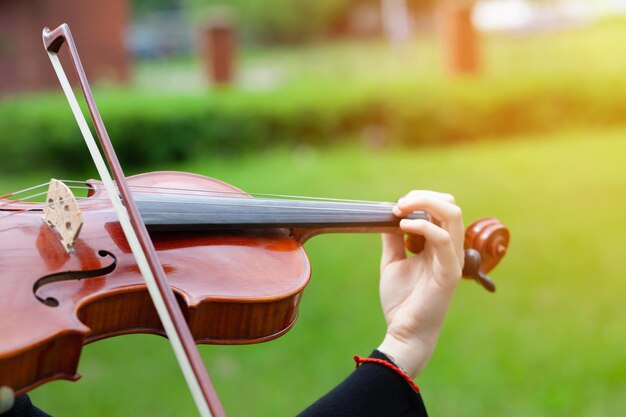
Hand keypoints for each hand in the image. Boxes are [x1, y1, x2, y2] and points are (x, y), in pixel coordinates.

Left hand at [378, 191, 464, 378]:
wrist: (403, 331)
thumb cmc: (401, 300)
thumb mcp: (392, 261)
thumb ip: (392, 238)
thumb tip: (386, 215)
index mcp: (439, 246)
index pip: (441, 208)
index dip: (420, 199)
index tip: (395, 206)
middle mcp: (450, 249)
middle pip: (450, 205)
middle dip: (424, 196)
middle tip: (399, 205)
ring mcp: (452, 259)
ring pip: (453, 214)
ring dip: (425, 204)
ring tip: (401, 211)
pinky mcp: (449, 272)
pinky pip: (442, 239)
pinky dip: (423, 226)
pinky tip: (404, 226)